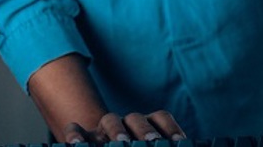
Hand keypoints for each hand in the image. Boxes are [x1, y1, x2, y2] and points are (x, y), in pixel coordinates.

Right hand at [58, 110, 186, 143]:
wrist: (109, 146)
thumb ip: (159, 145)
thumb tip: (186, 146)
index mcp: (147, 125)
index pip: (160, 117)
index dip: (171, 127)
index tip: (179, 141)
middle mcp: (126, 123)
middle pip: (136, 119)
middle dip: (145, 130)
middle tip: (152, 142)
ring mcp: (104, 128)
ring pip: (110, 120)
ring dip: (116, 129)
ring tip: (121, 142)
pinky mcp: (83, 136)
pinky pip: (75, 129)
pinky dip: (76, 134)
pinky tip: (77, 144)